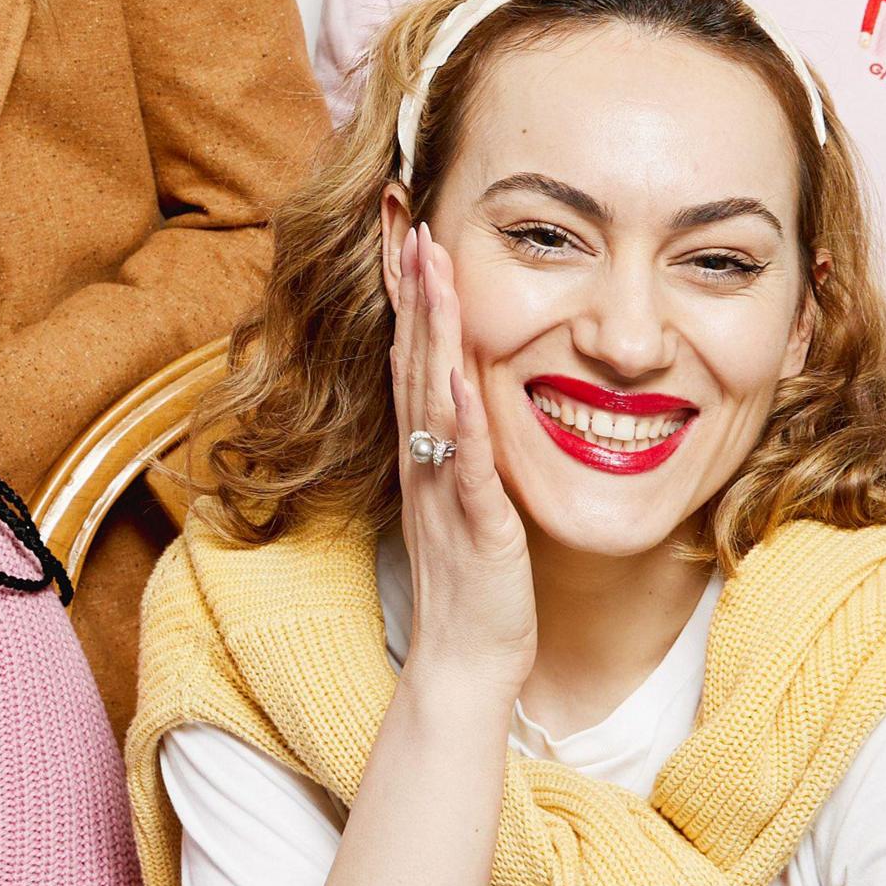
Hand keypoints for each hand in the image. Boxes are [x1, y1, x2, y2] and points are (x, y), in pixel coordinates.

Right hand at [386, 223, 533, 685]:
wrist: (466, 663)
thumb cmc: (476, 588)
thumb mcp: (467, 503)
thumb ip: (464, 451)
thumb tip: (474, 401)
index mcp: (426, 454)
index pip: (412, 360)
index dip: (410, 298)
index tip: (410, 237)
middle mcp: (425, 462)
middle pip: (412, 360)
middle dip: (414, 289)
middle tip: (412, 223)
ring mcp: (443, 490)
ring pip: (432, 395)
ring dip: (431, 330)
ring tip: (433, 268)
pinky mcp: (474, 525)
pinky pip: (464, 463)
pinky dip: (460, 417)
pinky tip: (460, 375)